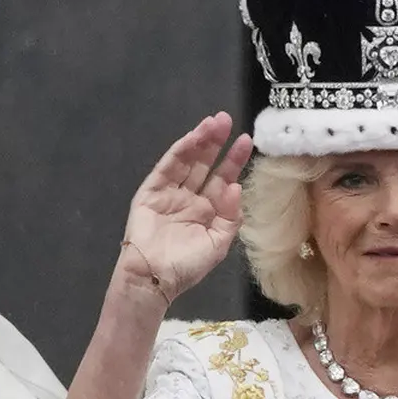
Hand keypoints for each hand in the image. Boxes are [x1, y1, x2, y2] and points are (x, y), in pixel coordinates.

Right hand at [116, 112, 252, 304]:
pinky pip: (168, 167)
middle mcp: (190, 198)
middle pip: (205, 165)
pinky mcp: (151, 191)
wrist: (155, 278)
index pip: (223, 179)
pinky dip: (180, 151)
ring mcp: (170, 193)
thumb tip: (236, 187)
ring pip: (187, 161)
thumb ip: (230, 217)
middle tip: (227, 120)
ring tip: (213, 123)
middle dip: (216, 143)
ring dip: (200, 141)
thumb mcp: (218, 244)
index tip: (246, 140)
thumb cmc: (187, 266)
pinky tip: (193, 138)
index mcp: (207, 211)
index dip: (234, 160)